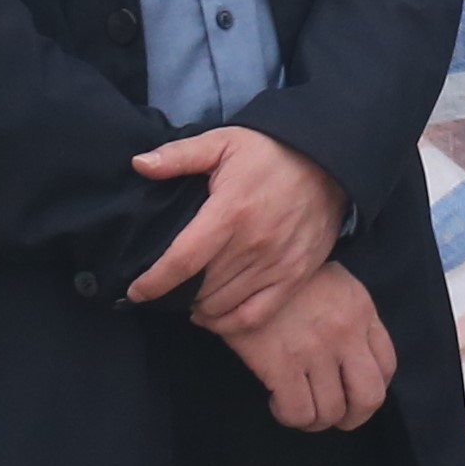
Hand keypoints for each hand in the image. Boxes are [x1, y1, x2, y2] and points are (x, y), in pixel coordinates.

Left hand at [128, 123, 342, 326]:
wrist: (329, 161)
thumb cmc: (270, 152)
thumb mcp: (223, 143)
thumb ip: (179, 155)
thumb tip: (138, 164)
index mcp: (231, 212)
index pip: (182, 260)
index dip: (154, 282)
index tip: (136, 291)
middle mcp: (254, 244)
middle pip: (200, 288)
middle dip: (174, 293)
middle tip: (163, 290)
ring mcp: (277, 264)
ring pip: (223, 305)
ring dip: (198, 307)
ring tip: (187, 297)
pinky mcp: (295, 276)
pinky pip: (255, 315)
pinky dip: (229, 323)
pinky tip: (213, 314)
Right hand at [212, 260, 397, 432]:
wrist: (245, 263)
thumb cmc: (289, 276)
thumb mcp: (336, 285)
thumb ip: (352, 317)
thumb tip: (353, 356)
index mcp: (362, 312)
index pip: (387, 367)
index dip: (371, 389)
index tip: (352, 392)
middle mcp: (346, 334)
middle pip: (369, 398)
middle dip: (353, 417)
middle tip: (334, 416)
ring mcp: (315, 351)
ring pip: (331, 412)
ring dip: (316, 419)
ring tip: (300, 406)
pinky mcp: (282, 364)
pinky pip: (298, 412)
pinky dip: (290, 416)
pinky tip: (277, 400)